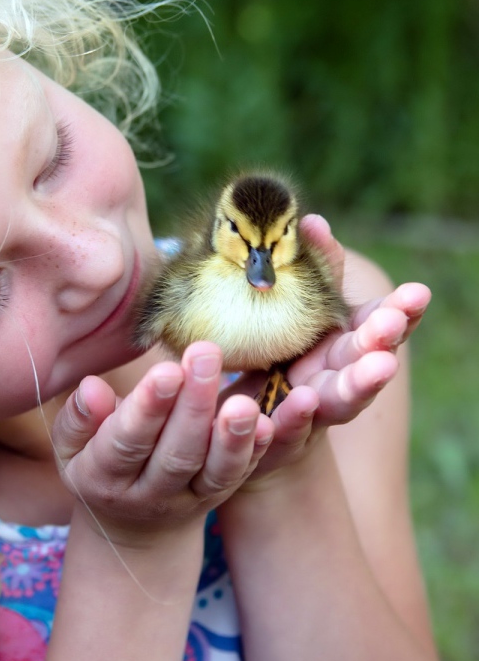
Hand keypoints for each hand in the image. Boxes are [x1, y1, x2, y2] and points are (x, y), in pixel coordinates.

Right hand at [52, 342, 273, 542]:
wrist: (132, 525)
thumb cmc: (98, 463)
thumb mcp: (72, 447)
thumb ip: (79, 419)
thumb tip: (91, 388)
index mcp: (104, 476)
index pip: (127, 441)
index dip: (148, 407)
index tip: (167, 369)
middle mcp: (148, 493)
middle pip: (175, 452)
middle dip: (194, 405)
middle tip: (207, 354)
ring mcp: (187, 498)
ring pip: (213, 471)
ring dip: (232, 436)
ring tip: (244, 401)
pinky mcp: (217, 495)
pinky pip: (237, 476)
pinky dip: (254, 452)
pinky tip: (268, 423)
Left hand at [221, 215, 430, 478]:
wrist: (243, 424)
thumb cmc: (275, 355)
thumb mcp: (294, 310)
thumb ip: (312, 271)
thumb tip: (312, 221)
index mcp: (342, 344)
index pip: (377, 325)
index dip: (399, 313)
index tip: (417, 294)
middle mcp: (337, 379)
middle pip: (366, 361)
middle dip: (382, 342)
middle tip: (393, 324)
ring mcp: (313, 413)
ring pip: (341, 400)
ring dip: (361, 383)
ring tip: (378, 367)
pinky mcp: (280, 439)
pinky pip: (288, 430)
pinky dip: (298, 418)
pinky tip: (303, 401)